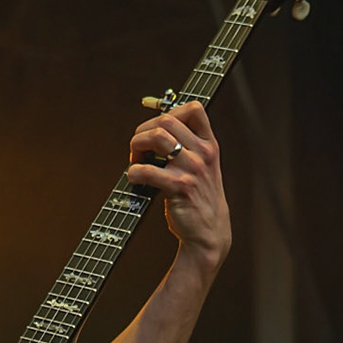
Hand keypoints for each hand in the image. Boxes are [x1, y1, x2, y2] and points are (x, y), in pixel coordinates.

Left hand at [126, 100, 231, 266]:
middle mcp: (203, 153)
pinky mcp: (179, 187)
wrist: (209, 233)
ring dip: (137, 146)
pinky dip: (133, 172)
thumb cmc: (200, 198)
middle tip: (138, 149)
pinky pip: (147, 170)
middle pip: (166, 119)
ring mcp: (192, 169)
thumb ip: (188, 147)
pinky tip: (134, 179)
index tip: (156, 126)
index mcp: (209, 145)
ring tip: (135, 160)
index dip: (170, 110)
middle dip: (144, 130)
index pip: (194, 109)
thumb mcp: (203, 167)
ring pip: (156, 136)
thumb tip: (155, 127)